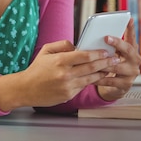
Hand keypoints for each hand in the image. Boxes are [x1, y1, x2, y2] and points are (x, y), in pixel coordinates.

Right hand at [0, 39, 120, 110]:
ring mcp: (68, 86)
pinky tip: (98, 77)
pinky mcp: (69, 95)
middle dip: (105, 62)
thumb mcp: (46, 51)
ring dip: (103, 73)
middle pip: (91, 67)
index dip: (97, 53)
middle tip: (114, 59)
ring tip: (110, 68)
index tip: (105, 51)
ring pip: (91, 78)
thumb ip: (62, 45)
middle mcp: (65, 74)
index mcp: (60, 61)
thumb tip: (76, 46)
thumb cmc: (36, 69)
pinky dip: (92, 81)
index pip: (84, 56)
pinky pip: (84, 86)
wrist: (26, 88)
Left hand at [94, 18, 140, 100]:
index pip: (131, 37)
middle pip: (128, 49)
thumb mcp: (110, 53)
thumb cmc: (110, 64)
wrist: (116, 87)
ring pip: (116, 66)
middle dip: (117, 43)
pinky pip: (110, 80)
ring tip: (92, 59)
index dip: (131, 28)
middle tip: (106, 37)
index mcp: (131, 50)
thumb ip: (105, 46)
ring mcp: (132, 72)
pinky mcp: (126, 84)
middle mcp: (135, 60)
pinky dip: (99, 78)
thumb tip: (91, 36)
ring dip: (103, 63)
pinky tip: (90, 76)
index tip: (129, 18)